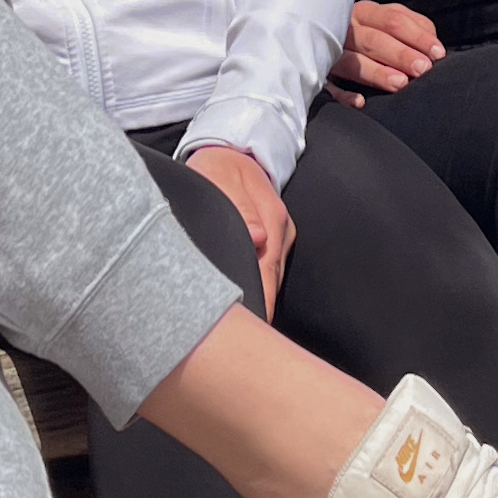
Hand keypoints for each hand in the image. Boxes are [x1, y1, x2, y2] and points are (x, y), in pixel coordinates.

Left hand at [183, 143, 295, 318]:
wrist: (230, 154)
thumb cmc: (217, 168)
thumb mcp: (218, 177)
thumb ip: (237, 207)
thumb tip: (257, 238)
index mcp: (272, 216)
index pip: (266, 269)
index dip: (258, 300)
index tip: (250, 327)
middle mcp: (281, 232)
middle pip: (271, 280)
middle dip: (259, 310)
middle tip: (240, 342)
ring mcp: (280, 239)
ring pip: (270, 279)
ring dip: (258, 301)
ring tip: (241, 333)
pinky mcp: (273, 244)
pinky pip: (266, 271)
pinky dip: (256, 288)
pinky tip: (246, 308)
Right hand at [329, 0, 444, 100]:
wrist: (315, 34)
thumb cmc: (367, 31)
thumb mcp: (387, 20)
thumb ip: (411, 27)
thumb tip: (432, 44)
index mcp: (366, 12)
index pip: (393, 19)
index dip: (418, 36)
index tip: (437, 53)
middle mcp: (346, 28)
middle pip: (374, 39)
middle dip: (401, 54)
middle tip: (422, 69)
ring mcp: (330, 52)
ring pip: (352, 61)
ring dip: (377, 72)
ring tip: (400, 83)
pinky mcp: (321, 74)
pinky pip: (328, 85)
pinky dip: (342, 94)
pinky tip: (359, 101)